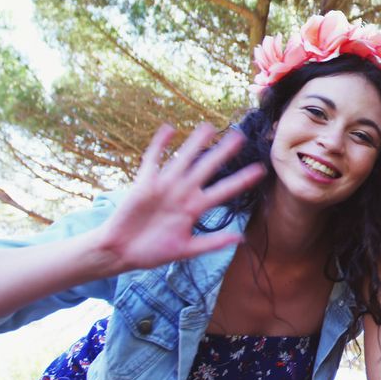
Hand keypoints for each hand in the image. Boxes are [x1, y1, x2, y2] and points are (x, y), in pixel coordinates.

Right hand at [94, 123, 265, 271]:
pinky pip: (153, 160)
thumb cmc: (153, 252)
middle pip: (207, 168)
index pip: (224, 190)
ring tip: (209, 127)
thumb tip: (240, 239)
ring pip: (184, 160)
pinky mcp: (144, 183)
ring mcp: (165, 186)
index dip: (241, 180)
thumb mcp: (186, 250)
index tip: (260, 170)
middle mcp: (183, 193)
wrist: (120, 252)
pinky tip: (169, 129)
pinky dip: (159, 145)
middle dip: (223, 153)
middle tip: (241, 136)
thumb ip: (212, 243)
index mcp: (195, 208)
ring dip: (195, 143)